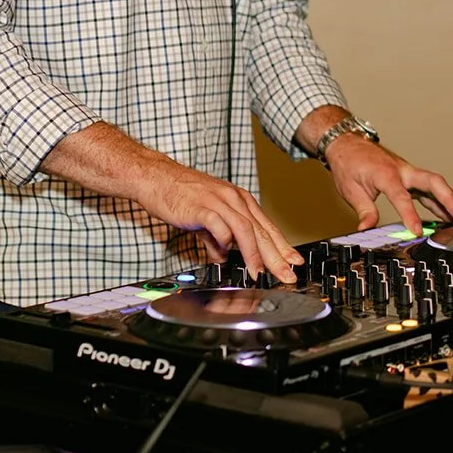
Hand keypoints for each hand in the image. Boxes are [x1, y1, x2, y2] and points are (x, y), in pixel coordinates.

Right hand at [137, 162, 302, 285]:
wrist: (157, 178)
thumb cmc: (181, 195)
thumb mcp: (207, 216)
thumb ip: (217, 237)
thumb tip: (223, 256)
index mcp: (239, 200)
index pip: (267, 227)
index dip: (282, 247)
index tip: (294, 263)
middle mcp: (234, 199)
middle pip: (261, 230)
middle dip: (277, 256)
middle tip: (287, 275)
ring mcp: (219, 202)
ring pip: (245, 229)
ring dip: (254, 254)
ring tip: (258, 273)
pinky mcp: (202, 208)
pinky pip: (219, 226)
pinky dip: (224, 242)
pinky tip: (223, 255)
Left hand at [322, 135, 452, 234]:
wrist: (348, 143)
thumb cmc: (349, 164)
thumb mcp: (350, 189)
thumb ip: (363, 210)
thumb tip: (366, 230)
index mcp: (386, 173)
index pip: (401, 195)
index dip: (410, 214)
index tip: (418, 231)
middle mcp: (404, 171)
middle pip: (434, 183)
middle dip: (452, 201)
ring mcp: (410, 174)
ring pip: (439, 187)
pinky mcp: (412, 179)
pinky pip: (433, 191)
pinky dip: (446, 203)